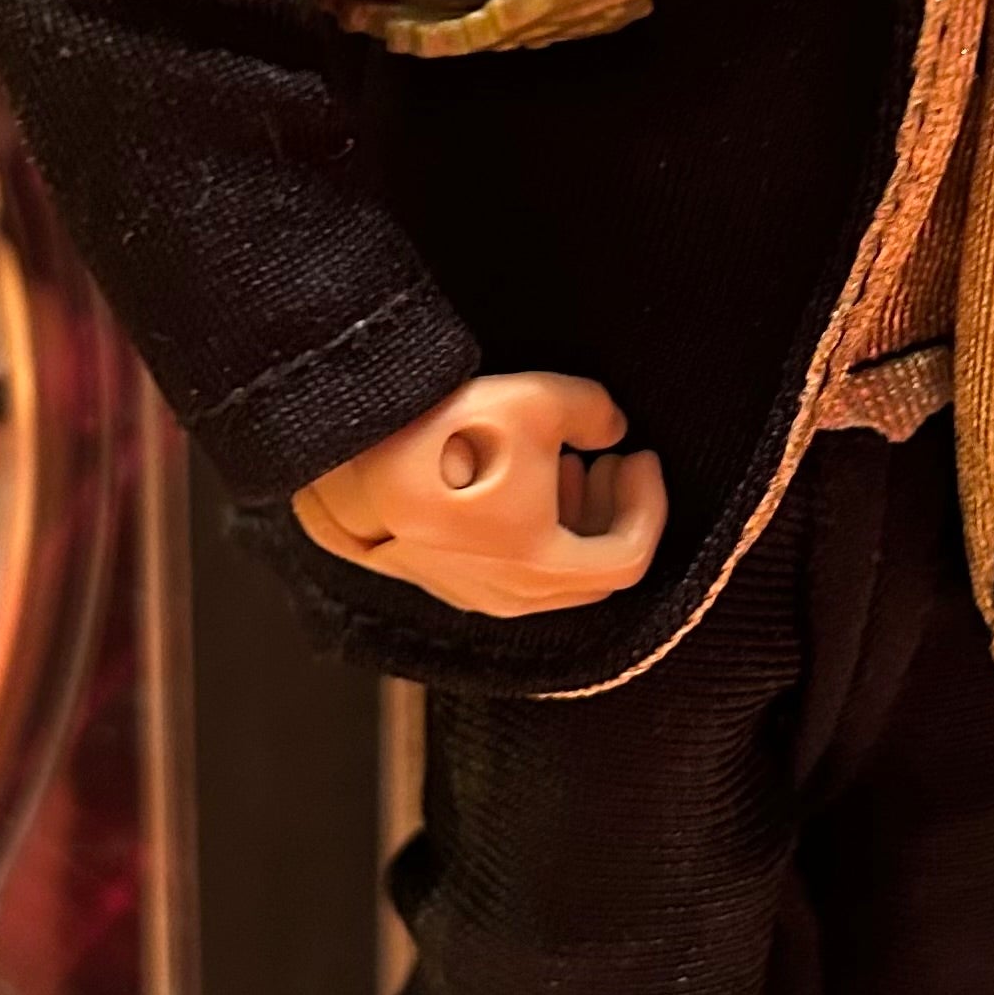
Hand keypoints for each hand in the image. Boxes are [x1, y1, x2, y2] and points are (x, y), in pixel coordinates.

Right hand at [291, 370, 666, 616]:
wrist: (345, 454)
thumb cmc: (444, 433)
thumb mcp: (540, 400)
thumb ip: (596, 412)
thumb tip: (611, 426)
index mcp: (543, 563)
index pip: (630, 555)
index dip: (648, 506)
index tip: (639, 459)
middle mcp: (511, 593)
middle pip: (594, 573)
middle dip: (614, 517)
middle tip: (612, 464)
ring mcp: (473, 592)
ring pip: (552, 574)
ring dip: (573, 525)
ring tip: (567, 465)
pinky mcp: (442, 579)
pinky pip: (511, 571)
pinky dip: (534, 534)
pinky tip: (518, 482)